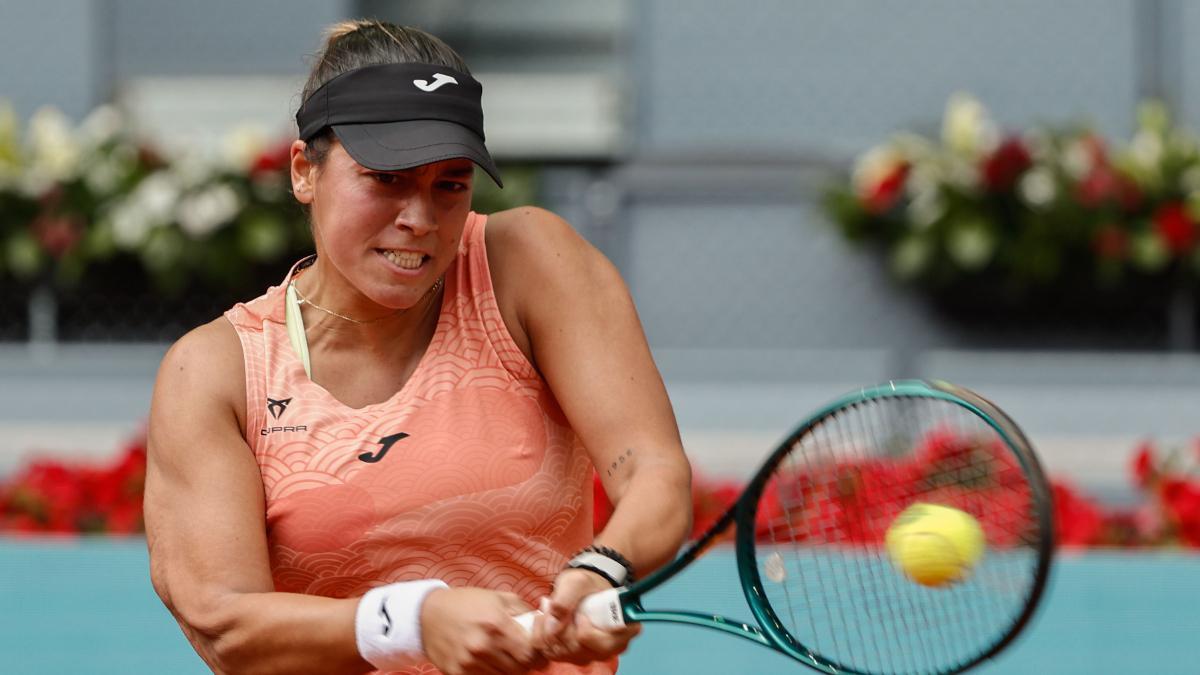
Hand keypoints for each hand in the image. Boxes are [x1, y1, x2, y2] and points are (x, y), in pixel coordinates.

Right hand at [421, 587, 547, 674]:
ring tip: (505, 657)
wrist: (427, 614)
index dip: (538, 654)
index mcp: (496, 624)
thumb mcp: (497, 597)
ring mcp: (469, 663)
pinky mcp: (457, 674)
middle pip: (520, 669)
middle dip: (526, 664)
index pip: (530, 653)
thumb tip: (545, 620)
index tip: (538, 651)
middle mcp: (483, 646)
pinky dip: (492, 674)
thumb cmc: (466, 603)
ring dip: (509, 670)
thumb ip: (523, 610)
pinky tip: (490, 663)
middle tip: (523, 656)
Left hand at [532, 568, 641, 665]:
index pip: (604, 645)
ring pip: (563, 653)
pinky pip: (552, 653)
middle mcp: (611, 647)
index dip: (586, 633)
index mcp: (624, 629)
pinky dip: (542, 634)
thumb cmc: (587, 583)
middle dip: (560, 627)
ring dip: (548, 629)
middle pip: (580, 650)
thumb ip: (566, 600)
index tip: (579, 615)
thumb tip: (553, 625)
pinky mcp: (574, 655)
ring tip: (548, 605)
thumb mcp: (577, 582)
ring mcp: (591, 653)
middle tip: (552, 603)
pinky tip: (544, 616)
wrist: (582, 587)